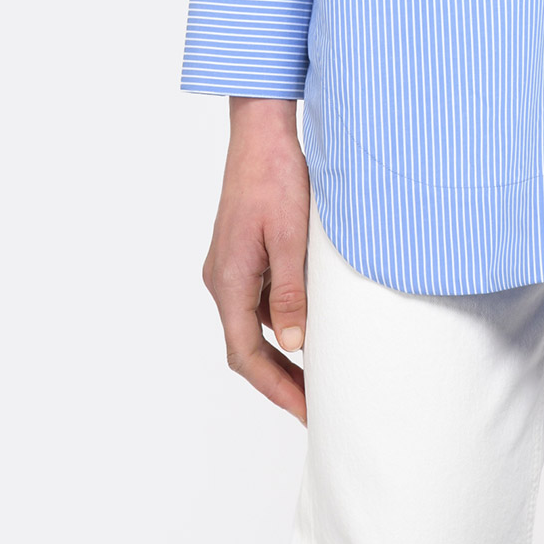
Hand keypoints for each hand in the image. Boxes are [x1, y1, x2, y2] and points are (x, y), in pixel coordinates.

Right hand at [202, 96, 311, 423]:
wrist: (261, 132)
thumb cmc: (275, 176)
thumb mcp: (291, 237)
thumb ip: (291, 294)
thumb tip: (295, 346)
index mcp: (228, 280)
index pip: (247, 356)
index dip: (277, 388)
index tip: (306, 411)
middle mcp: (222, 279)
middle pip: (247, 346)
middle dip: (280, 378)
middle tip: (316, 403)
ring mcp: (230, 266)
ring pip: (255, 323)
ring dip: (284, 348)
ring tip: (322, 368)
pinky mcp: (241, 252)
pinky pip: (260, 298)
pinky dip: (283, 318)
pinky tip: (312, 320)